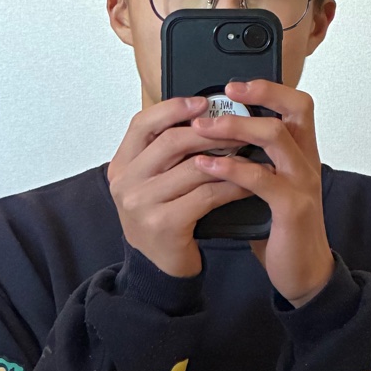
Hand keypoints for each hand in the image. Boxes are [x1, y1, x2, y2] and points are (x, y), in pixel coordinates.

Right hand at [107, 95, 252, 278]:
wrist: (159, 268)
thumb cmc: (163, 218)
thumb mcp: (153, 182)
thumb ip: (166, 153)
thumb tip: (204, 116)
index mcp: (121, 166)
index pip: (141, 124)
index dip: (172, 109)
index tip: (202, 103)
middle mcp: (125, 183)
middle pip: (171, 142)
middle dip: (210, 132)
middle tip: (240, 128)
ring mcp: (141, 205)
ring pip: (193, 168)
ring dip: (228, 159)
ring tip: (250, 153)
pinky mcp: (164, 224)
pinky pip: (206, 195)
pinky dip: (231, 186)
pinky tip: (247, 184)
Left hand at [191, 80, 334, 306]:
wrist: (302, 272)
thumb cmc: (280, 226)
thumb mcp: (270, 185)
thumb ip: (253, 159)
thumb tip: (214, 134)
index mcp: (300, 153)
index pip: (297, 105)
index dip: (269, 89)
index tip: (234, 85)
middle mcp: (306, 162)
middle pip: (294, 111)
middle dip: (257, 96)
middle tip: (220, 96)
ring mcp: (302, 183)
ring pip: (276, 138)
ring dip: (236, 128)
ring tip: (203, 128)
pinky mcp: (292, 208)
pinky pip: (262, 179)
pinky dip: (232, 168)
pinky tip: (207, 165)